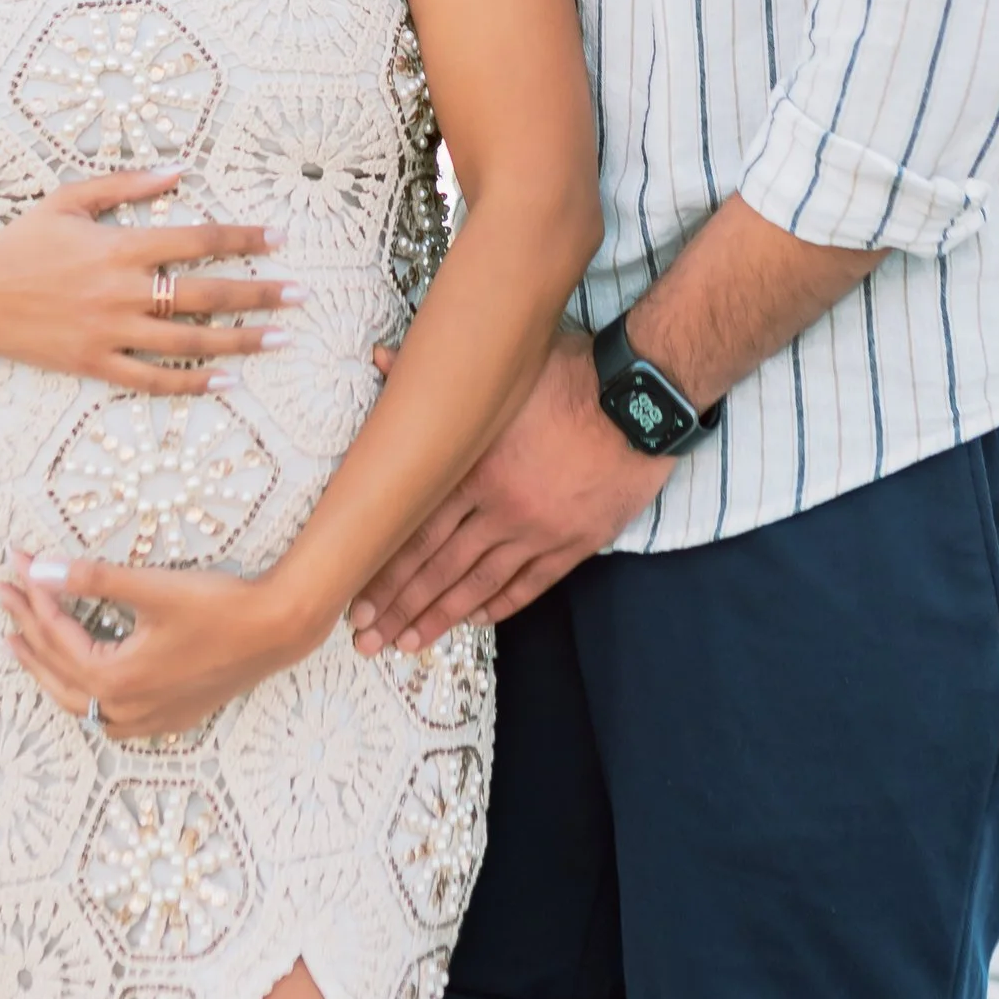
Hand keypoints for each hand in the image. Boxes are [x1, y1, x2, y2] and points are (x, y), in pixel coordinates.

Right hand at [0, 167, 292, 393]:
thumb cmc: (21, 242)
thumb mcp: (69, 199)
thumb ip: (126, 183)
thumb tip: (179, 171)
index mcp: (120, 245)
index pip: (199, 240)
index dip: (244, 238)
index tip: (281, 238)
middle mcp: (122, 290)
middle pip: (207, 294)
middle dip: (260, 294)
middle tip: (302, 297)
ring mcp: (110, 331)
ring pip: (189, 341)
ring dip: (241, 341)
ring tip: (279, 340)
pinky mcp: (94, 364)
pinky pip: (152, 379)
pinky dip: (191, 382)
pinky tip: (226, 381)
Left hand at [0, 552, 324, 740]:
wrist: (276, 631)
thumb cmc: (219, 608)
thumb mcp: (152, 588)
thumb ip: (92, 579)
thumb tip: (39, 568)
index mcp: (117, 678)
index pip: (57, 634)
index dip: (33, 596)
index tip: (15, 565)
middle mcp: (126, 708)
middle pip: (58, 669)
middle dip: (26, 629)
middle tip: (2, 594)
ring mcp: (147, 719)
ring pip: (78, 700)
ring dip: (46, 668)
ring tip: (19, 643)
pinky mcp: (166, 716)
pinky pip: (106, 714)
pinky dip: (82, 693)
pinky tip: (81, 683)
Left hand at [349, 328, 669, 654]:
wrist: (641, 399)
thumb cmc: (569, 373)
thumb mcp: (502, 372)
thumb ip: (437, 379)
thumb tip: (381, 357)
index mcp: (476, 468)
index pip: (417, 531)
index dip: (384, 569)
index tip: (356, 598)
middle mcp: (502, 508)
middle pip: (439, 566)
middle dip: (400, 606)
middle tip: (368, 638)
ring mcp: (540, 530)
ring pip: (480, 582)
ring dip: (441, 615)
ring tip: (409, 642)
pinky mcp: (577, 541)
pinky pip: (531, 583)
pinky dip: (500, 604)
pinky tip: (475, 619)